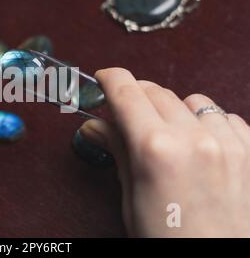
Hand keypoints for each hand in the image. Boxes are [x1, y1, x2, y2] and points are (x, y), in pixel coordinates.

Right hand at [80, 68, 249, 236]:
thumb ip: (117, 150)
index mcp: (155, 150)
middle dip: (136, 98)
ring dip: (174, 111)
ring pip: (192, 100)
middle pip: (156, 91)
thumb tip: (94, 126)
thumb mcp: (132, 197)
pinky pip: (224, 116)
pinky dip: (207, 123)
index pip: (126, 92)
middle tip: (128, 116)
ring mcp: (227, 142)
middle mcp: (193, 138)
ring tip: (170, 137)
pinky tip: (200, 145)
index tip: (104, 79)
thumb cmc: (170, 241)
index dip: (110, 79)